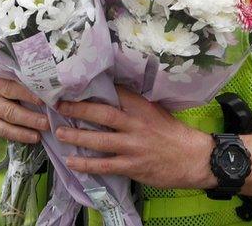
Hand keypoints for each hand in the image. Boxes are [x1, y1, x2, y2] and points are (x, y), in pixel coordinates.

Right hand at [0, 60, 49, 143]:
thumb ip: (7, 71)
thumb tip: (37, 74)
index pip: (13, 83)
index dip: (30, 90)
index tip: (49, 93)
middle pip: (12, 103)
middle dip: (32, 111)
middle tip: (52, 115)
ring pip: (8, 119)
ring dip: (29, 124)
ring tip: (46, 128)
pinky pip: (2, 131)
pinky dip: (18, 135)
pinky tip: (33, 137)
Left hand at [55, 86, 215, 188]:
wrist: (193, 158)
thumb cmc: (171, 132)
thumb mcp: (153, 110)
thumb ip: (132, 103)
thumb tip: (108, 92)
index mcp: (141, 107)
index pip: (114, 93)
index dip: (92, 88)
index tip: (73, 84)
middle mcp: (135, 124)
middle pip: (102, 114)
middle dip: (78, 109)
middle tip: (58, 105)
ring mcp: (133, 146)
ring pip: (100, 140)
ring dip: (77, 136)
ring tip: (59, 132)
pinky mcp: (132, 166)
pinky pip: (105, 165)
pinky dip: (87, 164)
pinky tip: (72, 162)